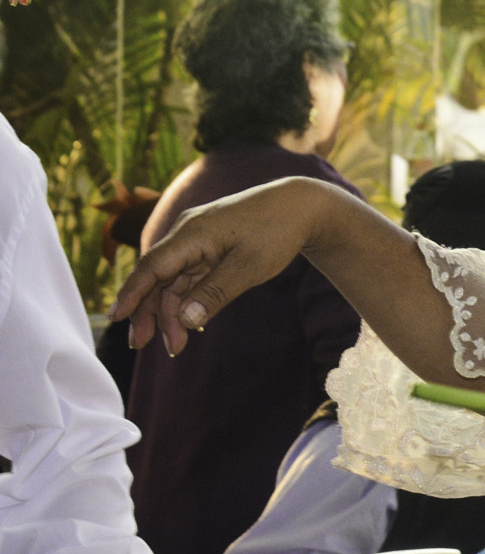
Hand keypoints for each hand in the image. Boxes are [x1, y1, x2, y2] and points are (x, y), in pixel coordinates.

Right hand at [109, 178, 343, 355]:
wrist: (299, 206)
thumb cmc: (275, 232)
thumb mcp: (249, 267)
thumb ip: (216, 293)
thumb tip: (185, 319)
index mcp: (191, 234)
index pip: (151, 267)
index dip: (131, 294)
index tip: (115, 318)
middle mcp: (186, 235)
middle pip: (156, 278)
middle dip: (148, 312)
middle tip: (141, 346)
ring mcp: (196, 242)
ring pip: (172, 282)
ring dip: (170, 312)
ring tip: (175, 347)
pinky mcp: (208, 249)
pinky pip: (188, 278)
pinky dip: (186, 301)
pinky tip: (188, 324)